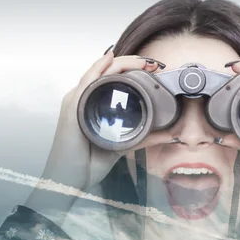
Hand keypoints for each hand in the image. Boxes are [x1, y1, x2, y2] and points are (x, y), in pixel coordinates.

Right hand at [25, 49, 173, 224]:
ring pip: (99, 72)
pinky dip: (98, 68)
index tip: (154, 69)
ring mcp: (76, 101)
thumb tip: (169, 133)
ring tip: (141, 61)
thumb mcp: (123, 145)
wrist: (70, 180)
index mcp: (92, 104)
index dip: (132, 69)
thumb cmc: (88, 163)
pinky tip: (110, 59)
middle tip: (153, 63)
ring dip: (122, 63)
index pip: (112, 78)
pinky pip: (86, 82)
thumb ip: (144, 137)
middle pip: (107, 71)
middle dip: (132, 63)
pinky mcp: (72, 107)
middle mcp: (83, 99)